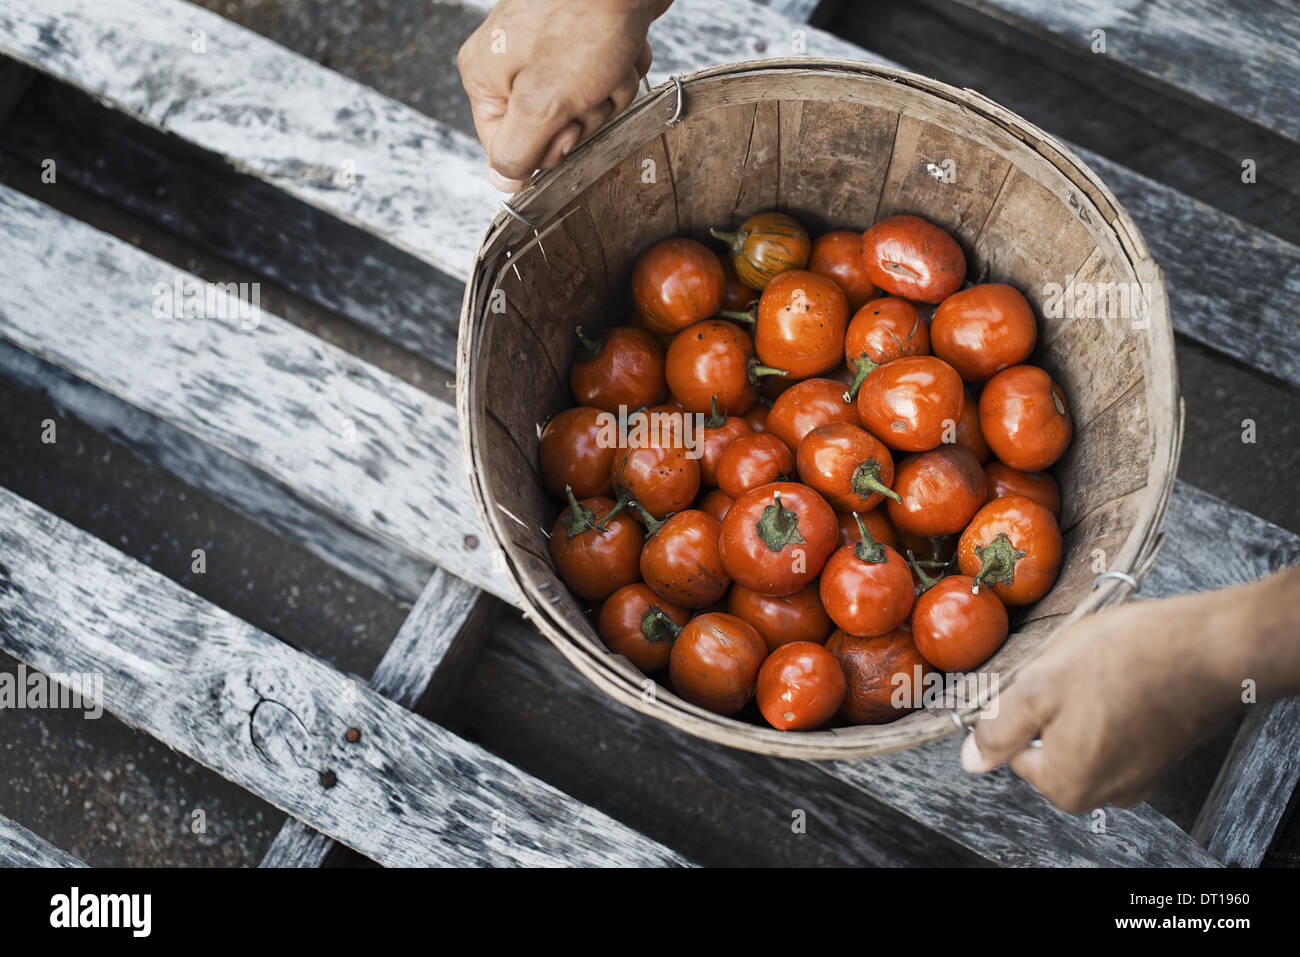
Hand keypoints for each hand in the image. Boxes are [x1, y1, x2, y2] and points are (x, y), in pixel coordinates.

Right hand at [457, 0, 670, 191]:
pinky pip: (608, 78)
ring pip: (589, 106)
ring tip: (611, 59)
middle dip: (586, 113)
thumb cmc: (584, 20)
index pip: (510, 149)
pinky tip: (623, 46)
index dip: (548, 146)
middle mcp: (514, 63)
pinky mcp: (586, 40)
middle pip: (555, 129)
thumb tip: (503, 182)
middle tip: (591, 83)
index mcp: (487, 76)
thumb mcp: (542, 103)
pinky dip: (624, 66)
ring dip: (611, 90)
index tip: (566, 123)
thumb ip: (517, 151)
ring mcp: (551, 49)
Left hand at [961, 569, 1299, 812]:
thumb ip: (1000, 729)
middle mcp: (1103, 792)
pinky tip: (1127, 673)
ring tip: (1105, 668)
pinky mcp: (1160, 753)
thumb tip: (972, 761)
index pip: (1014, 749)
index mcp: (1065, 785)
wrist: (1212, 649)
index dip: (1022, 703)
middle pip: (1049, 742)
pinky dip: (1115, 700)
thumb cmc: (1127, 661)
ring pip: (1083, 731)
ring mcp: (1137, 775)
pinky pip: (1117, 727)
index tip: (1045, 675)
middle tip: (1076, 668)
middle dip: (1054, 702)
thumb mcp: (1040, 686)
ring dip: (1084, 698)